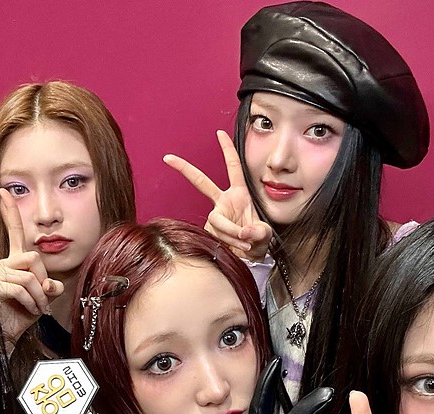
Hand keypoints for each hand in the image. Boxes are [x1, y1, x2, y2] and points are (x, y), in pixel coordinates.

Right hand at [0, 188, 64, 341]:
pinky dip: (32, 302)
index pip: (13, 231)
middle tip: (41, 297)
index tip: (2, 191)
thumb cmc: (24, 313)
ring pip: (30, 276)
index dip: (9, 211)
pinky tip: (30, 310)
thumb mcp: (44, 296)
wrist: (8, 334)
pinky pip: (22, 288)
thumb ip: (51, 285)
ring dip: (39, 296)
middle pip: (34, 257)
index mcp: (15, 260)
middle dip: (43, 279)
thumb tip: (51, 282)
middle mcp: (4, 262)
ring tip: (36, 306)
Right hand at [164, 131, 273, 260]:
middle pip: (201, 182)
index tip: (219, 133)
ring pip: (218, 221)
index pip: (233, 167)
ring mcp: (215, 217)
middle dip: (185, 169)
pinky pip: (217, 235)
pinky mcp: (209, 231)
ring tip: (245, 243)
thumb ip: (257, 231)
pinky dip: (229, 242)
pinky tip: (237, 248)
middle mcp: (223, 202)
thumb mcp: (264, 235)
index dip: (227, 150)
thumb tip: (244, 232)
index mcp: (239, 194)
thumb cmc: (257, 242)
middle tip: (169, 158)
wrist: (249, 260)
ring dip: (232, 233)